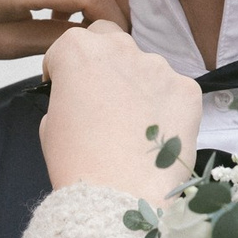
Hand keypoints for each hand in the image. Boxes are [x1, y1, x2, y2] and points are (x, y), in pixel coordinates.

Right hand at [39, 21, 199, 200]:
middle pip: (109, 40)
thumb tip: (80, 97)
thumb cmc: (78, 163)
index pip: (67, 47)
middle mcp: (120, 48)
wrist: (120, 196)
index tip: (64, 90)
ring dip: (137, 84)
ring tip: (134, 124)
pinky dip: (165, 105)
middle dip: (102, 60)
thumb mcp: (50, 124)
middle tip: (101, 96)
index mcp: (77, 51)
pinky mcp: (187, 89)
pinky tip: (157, 133)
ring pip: (145, 66)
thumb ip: (65, 96)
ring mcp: (158, 67)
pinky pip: (174, 90)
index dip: (63, 70)